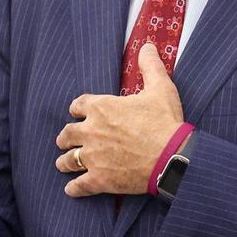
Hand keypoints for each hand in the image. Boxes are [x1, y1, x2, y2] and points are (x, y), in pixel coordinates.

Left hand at [54, 43, 184, 196]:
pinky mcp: (99, 180)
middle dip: (66, 136)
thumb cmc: (166, 122)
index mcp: (102, 108)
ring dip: (65, 161)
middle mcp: (91, 132)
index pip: (78, 105)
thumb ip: (150, 66)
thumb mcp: (160, 88)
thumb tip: (147, 46)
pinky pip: (79, 186)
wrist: (173, 157)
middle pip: (67, 133)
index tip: (77, 112)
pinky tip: (71, 189)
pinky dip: (74, 188)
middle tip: (65, 140)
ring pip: (68, 159)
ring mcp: (93, 157)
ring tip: (63, 163)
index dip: (77, 108)